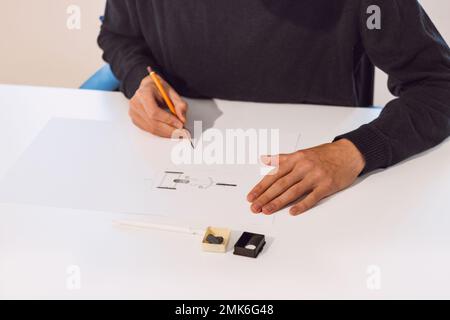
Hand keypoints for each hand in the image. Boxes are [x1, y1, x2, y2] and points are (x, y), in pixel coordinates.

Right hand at [129, 74, 187, 137]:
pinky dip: (161, 133)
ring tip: (178, 133)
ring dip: (167, 133)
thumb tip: (182, 119)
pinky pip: (150, 130)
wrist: (148, 87)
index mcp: (143, 93)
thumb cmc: (159, 89)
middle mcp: (136, 104)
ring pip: (152, 129)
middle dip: (170, 130)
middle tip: (182, 132)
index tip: (180, 124)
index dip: (168, 120)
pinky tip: (170, 131)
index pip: (154, 112)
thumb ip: (179, 104)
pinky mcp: (135, 120)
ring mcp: (134, 113)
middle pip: (153, 123)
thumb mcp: (171, 92)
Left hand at [247, 139, 365, 215]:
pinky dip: (302, 205)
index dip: (261, 187)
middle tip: (254, 207)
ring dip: (278, 202)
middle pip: (280, 184)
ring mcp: (315, 176)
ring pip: (293, 191)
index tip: (251, 196)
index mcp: (296, 159)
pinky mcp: (327, 185)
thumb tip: (264, 159)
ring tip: (266, 210)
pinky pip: (312, 197)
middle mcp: (303, 167)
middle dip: (265, 197)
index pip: (274, 175)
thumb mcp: (301, 153)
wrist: (348, 153)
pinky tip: (292, 211)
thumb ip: (282, 158)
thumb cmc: (325, 154)